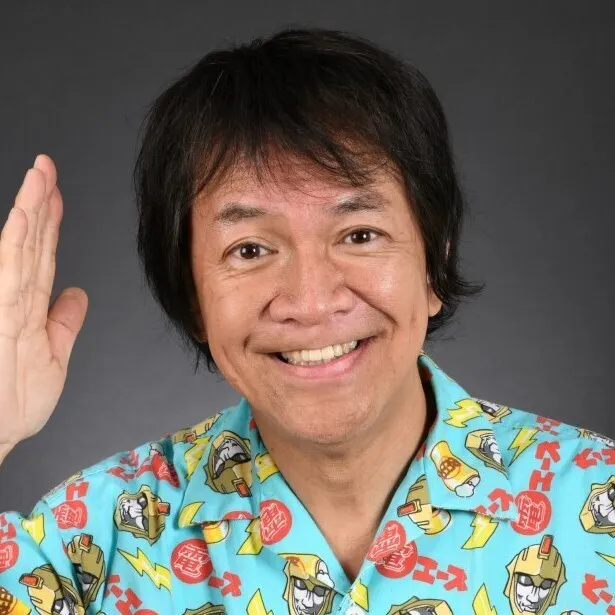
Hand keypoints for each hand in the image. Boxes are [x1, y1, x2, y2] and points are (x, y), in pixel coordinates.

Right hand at [0, 154, 87, 451]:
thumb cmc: (12, 402)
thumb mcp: (53, 357)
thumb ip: (64, 322)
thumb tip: (78, 294)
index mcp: (29, 306)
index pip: (41, 254)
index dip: (50, 222)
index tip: (57, 193)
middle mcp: (13, 298)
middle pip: (30, 242)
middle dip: (39, 202)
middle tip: (46, 167)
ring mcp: (3, 304)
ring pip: (18, 249)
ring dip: (30, 211)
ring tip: (39, 178)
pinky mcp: (1, 313)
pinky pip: (10, 273)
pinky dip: (17, 244)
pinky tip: (25, 217)